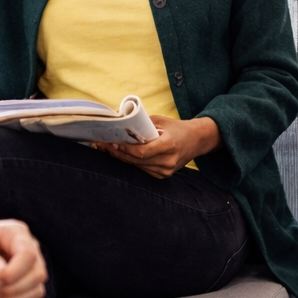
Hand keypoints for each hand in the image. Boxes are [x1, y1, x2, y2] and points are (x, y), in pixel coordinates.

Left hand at [94, 115, 220, 178]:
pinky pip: (142, 169)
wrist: (196, 141)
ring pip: (136, 166)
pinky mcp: (163, 175)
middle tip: (101, 145)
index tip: (110, 142)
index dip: (124, 149)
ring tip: (106, 149)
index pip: (141, 152)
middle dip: (117, 152)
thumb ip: (142, 124)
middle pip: (135, 160)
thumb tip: (120, 123)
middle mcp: (167, 161)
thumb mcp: (161, 121)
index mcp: (168, 145)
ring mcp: (165, 171)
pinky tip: (121, 155)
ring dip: (121, 158)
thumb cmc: (177, 128)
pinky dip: (131, 162)